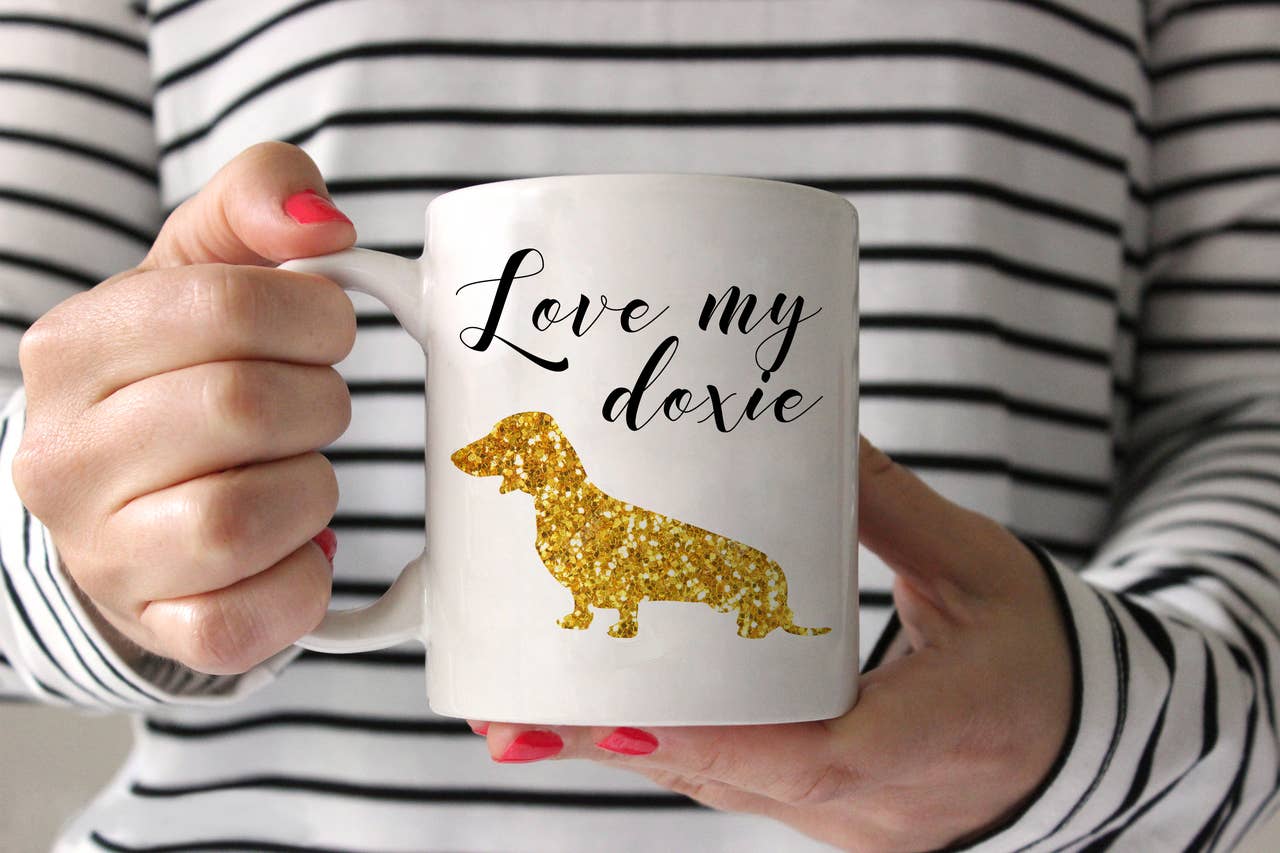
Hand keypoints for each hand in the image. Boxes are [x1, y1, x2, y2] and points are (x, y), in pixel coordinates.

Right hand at [14, 143, 356, 674]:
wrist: (133, 497)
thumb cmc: (184, 369)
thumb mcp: (208, 262)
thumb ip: (259, 196)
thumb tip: (322, 223)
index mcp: (74, 347)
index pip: (226, 307)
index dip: (314, 316)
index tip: (324, 332)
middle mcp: (64, 456)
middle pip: (243, 408)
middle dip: (320, 402)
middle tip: (318, 404)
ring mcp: (101, 554)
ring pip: (244, 518)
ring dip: (312, 489)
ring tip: (298, 472)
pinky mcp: (157, 629)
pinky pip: (248, 620)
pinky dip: (300, 581)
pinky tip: (294, 546)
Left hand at [469, 437, 1074, 851]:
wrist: (1090, 743)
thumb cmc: (1043, 659)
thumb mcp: (981, 572)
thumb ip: (896, 509)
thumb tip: (820, 440)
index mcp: (932, 739)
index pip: (811, 756)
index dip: (712, 741)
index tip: (621, 720)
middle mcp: (875, 803)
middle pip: (732, 780)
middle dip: (621, 746)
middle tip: (514, 718)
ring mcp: (849, 820)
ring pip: (720, 790)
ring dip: (628, 754)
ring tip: (527, 720)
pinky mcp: (829, 811)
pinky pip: (736, 787)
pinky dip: (671, 754)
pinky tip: (605, 726)